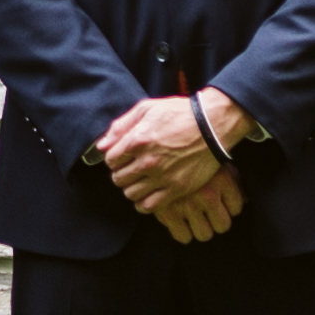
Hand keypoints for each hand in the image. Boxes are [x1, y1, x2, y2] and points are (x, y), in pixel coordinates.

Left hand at [97, 94, 245, 243]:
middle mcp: (147, 161)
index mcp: (137, 140)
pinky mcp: (177, 189)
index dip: (114, 159)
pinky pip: (149, 206)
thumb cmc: (179, 113)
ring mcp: (162, 176)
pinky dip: (144, 203)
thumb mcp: (147, 109)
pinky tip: (148, 194)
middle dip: (121, 174)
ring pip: (131, 194)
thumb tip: (101, 145)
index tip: (122, 157)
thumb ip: (121, 126)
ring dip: (131, 188)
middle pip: (118, 179)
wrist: (212, 126)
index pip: (110, 160)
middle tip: (131, 169)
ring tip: (140, 181)